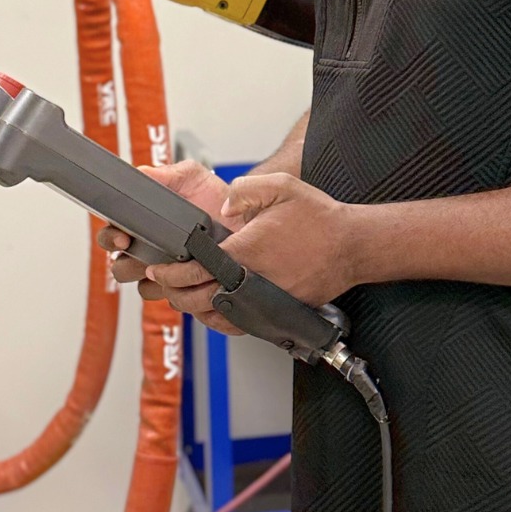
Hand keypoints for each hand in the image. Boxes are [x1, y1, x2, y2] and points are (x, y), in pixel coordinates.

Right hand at [95, 160, 242, 329]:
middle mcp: (148, 250)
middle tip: (142, 255)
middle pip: (120, 266)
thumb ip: (165, 174)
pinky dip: (177, 291)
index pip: (111, 234)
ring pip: (142, 286)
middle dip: (126, 263)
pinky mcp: (183, 287)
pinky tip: (188, 278)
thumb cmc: (214, 197)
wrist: (244, 219)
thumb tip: (142, 174)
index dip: (110, 237)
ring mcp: (165, 271)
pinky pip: (171, 298)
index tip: (122, 237)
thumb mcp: (190, 177)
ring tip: (170, 267)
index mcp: (142, 223)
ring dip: (152, 279)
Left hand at [146, 174, 359, 329]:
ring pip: (218, 316)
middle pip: (200, 299)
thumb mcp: (281, 186)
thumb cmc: (318, 217)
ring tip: (183, 293)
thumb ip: (245, 190)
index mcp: (248, 251)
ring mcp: (265, 301)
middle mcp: (254, 281)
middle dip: (176, 293)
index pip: (197, 269)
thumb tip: (222, 206)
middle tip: (163, 282)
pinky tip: (213, 306)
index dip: (171, 272)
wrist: (351, 245)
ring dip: (195, 308)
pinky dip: (220, 319)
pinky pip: (240, 324)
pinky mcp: (277, 311)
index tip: (159, 268)